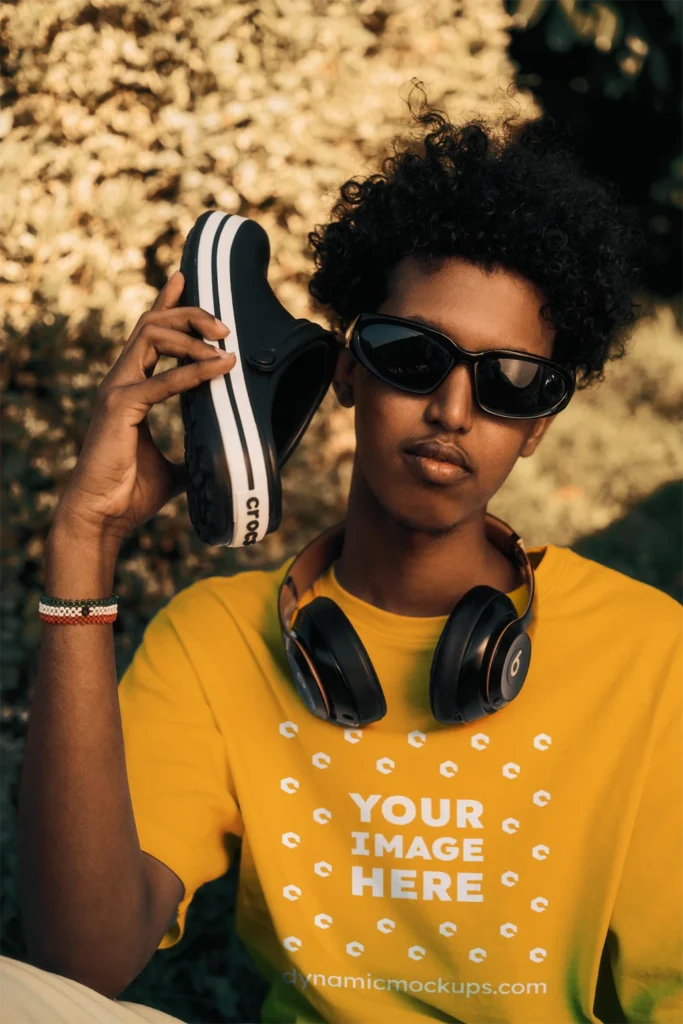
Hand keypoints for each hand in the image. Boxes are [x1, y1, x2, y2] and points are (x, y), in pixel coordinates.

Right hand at [52, 270, 235, 542]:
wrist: (102, 517)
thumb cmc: (130, 494)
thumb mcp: (173, 468)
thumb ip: (192, 453)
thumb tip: (222, 458)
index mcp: (129, 387)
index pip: (147, 334)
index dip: (166, 303)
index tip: (185, 278)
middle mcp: (120, 380)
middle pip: (153, 324)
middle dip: (190, 314)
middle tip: (226, 327)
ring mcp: (117, 389)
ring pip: (152, 336)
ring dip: (192, 335)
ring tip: (225, 346)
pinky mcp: (120, 407)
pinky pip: (163, 380)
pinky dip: (194, 371)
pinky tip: (221, 368)